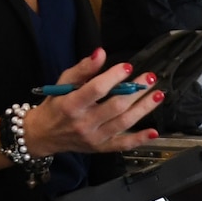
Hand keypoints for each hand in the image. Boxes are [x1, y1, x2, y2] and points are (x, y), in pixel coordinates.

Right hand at [21, 50, 164, 155]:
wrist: (43, 135)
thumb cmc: (56, 104)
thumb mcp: (63, 83)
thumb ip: (82, 68)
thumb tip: (101, 52)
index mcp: (72, 104)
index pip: (96, 89)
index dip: (113, 77)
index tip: (127, 67)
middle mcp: (84, 123)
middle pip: (115, 106)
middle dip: (136, 91)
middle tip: (150, 78)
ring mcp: (94, 137)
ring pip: (123, 123)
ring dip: (143, 109)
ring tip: (158, 94)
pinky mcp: (100, 148)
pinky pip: (122, 145)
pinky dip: (139, 139)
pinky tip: (154, 131)